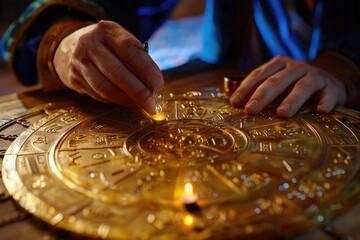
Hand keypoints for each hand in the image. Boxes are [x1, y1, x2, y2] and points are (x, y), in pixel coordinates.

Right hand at [54, 20, 162, 113]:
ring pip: (105, 87)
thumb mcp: (121, 43)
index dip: (146, 69)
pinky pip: (98, 94)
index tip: (158, 85)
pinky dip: (115, 101)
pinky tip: (127, 102)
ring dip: (126, 99)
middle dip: (137, 90)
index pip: (130, 50)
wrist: (71, 46)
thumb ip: (137, 61)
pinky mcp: (74, 77)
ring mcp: (79, 61)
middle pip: (116, 71)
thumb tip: (154, 88)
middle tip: (151, 103)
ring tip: (141, 105)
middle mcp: (90, 43)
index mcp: (107, 30)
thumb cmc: (108, 47)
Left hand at [230, 56, 346, 117]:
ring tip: (282, 113)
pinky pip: (329, 94)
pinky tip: (321, 110)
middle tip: (250, 110)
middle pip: (276, 81)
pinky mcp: (332, 87)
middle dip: (262, 96)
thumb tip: (236, 105)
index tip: (235, 103)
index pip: (259, 75)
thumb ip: (260, 91)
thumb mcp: (278, 85)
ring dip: (292, 100)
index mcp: (279, 65)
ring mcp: (315, 75)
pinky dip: (325, 101)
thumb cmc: (295, 86)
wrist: (329, 83)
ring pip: (302, 87)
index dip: (246, 88)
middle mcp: (296, 67)